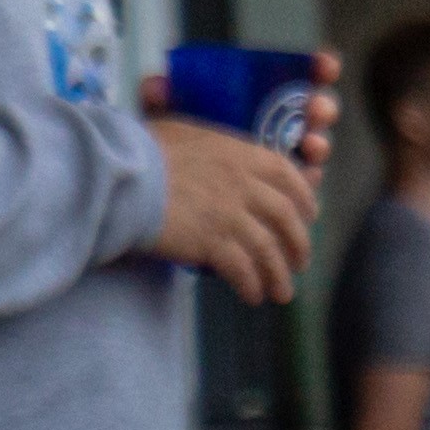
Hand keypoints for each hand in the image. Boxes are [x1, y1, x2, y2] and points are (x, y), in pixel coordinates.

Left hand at [137, 55, 341, 175]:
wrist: (169, 194)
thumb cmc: (175, 147)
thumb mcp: (166, 121)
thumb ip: (160, 102)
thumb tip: (157, 85)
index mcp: (262, 96)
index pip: (299, 76)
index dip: (320, 68)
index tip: (326, 65)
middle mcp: (282, 125)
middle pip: (315, 112)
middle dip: (324, 108)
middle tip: (316, 109)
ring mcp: (286, 160)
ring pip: (315, 149)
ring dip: (320, 145)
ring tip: (311, 147)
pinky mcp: (284, 194)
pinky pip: (304, 187)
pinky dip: (308, 181)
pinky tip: (305, 177)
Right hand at [150, 116, 320, 302]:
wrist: (120, 176)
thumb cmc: (142, 150)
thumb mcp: (185, 133)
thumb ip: (212, 147)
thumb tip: (215, 154)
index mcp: (240, 154)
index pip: (287, 175)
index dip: (303, 198)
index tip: (309, 215)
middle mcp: (243, 184)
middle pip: (286, 217)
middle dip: (299, 243)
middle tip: (300, 262)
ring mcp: (230, 214)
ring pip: (269, 249)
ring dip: (279, 274)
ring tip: (282, 292)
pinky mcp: (212, 242)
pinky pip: (243, 270)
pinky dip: (252, 285)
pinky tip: (252, 296)